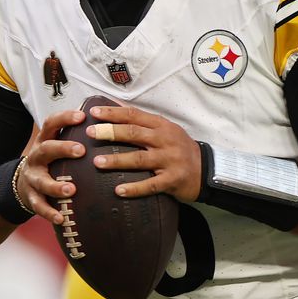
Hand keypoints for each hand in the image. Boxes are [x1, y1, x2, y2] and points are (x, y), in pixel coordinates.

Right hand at [18, 109, 85, 224]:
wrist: (22, 184)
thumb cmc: (51, 161)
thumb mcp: (58, 145)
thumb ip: (76, 136)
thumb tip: (108, 121)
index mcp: (45, 140)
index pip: (51, 123)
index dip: (65, 118)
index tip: (82, 116)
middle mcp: (36, 157)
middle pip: (46, 149)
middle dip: (62, 148)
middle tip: (81, 150)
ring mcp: (32, 178)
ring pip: (41, 181)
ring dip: (55, 186)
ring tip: (71, 190)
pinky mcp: (31, 198)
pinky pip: (39, 206)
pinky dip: (50, 213)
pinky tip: (61, 218)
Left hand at [86, 105, 202, 201]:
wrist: (206, 169)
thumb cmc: (180, 148)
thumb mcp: (165, 130)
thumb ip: (143, 122)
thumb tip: (115, 108)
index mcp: (161, 126)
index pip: (134, 115)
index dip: (114, 113)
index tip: (94, 113)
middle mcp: (165, 140)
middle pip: (134, 134)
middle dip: (110, 133)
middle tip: (90, 133)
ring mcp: (169, 160)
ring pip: (139, 159)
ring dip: (117, 161)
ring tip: (97, 163)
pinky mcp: (172, 180)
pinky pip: (151, 185)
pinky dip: (134, 188)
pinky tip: (118, 191)